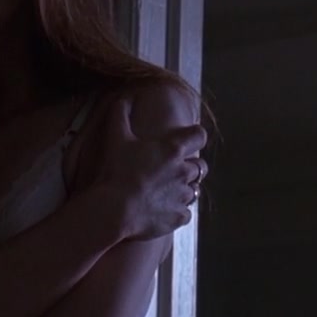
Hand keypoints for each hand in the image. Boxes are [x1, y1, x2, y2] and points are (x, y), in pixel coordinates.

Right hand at [76, 92, 207, 241]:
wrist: (114, 209)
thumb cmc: (116, 170)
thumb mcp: (116, 137)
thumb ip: (121, 115)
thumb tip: (124, 99)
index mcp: (173, 149)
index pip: (199, 136)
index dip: (195, 136)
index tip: (187, 139)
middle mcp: (184, 171)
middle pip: (201, 166)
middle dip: (192, 166)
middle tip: (175, 169)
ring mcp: (183, 196)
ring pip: (194, 190)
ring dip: (184, 189)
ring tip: (167, 191)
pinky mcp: (179, 217)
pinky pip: (186, 213)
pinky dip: (177, 211)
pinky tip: (163, 211)